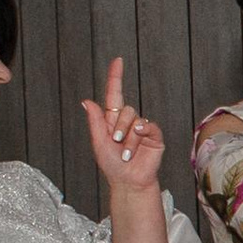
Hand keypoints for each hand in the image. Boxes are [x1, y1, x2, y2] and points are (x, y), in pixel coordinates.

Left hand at [80, 60, 163, 192]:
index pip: (114, 93)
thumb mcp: (98, 142)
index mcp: (112, 120)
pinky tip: (139, 142)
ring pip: (135, 118)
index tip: (118, 61)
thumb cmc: (112, 165)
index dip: (115, 77)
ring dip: (128, 137)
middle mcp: (128, 121)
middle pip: (124, 108)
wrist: (129, 181)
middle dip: (118, 126)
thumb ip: (95, 121)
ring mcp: (142, 128)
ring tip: (127, 153)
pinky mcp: (155, 136)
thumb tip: (87, 101)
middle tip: (116, 143)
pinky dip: (142, 132)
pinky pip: (149, 126)